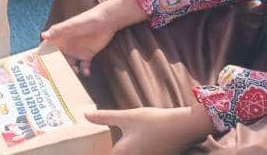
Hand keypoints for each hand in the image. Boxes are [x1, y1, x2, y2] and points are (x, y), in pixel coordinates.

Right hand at [41, 3, 118, 76]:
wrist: (106, 21)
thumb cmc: (87, 20)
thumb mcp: (72, 25)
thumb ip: (58, 30)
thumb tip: (43, 35)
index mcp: (61, 38)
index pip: (48, 47)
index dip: (43, 56)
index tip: (39, 65)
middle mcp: (67, 45)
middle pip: (58, 59)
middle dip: (56, 68)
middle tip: (56, 77)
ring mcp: (77, 51)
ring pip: (69, 65)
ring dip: (70, 71)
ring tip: (73, 74)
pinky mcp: (87, 54)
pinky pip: (83, 66)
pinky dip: (84, 71)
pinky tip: (86, 72)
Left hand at [84, 105, 214, 154]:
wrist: (182, 128)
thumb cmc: (154, 121)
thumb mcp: (127, 116)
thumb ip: (104, 117)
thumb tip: (85, 115)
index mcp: (123, 152)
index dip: (99, 152)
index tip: (84, 152)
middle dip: (113, 150)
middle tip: (97, 146)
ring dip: (125, 150)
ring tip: (120, 143)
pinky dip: (135, 152)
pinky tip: (137, 143)